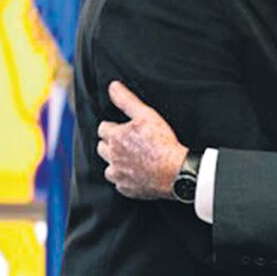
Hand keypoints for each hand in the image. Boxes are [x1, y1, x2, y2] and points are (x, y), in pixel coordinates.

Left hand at [96, 81, 187, 199]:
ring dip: (116, 162)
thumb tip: (113, 87)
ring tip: (132, 158)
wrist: (175, 171)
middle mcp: (112, 157)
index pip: (103, 128)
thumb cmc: (161, 142)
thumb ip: (127, 100)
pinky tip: (138, 173)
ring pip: (109, 167)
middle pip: (102, 148)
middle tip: (128, 142)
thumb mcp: (146, 115)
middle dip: (111, 144)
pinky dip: (125, 178)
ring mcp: (118, 175)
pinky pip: (120, 182)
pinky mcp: (126, 189)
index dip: (113, 127)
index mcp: (115, 138)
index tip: (124, 128)